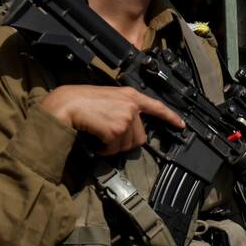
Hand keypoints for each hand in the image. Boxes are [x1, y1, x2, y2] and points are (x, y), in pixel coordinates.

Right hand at [41, 85, 183, 154]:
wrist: (65, 104)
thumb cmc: (80, 101)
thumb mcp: (108, 97)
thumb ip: (123, 107)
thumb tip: (129, 126)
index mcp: (130, 95)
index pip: (157, 106)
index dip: (171, 117)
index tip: (181, 125)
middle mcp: (132, 106)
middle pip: (140, 137)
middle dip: (124, 142)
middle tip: (108, 137)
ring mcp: (126, 118)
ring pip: (127, 145)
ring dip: (112, 147)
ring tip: (99, 136)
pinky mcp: (117, 130)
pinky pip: (114, 149)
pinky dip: (103, 150)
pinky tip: (95, 140)